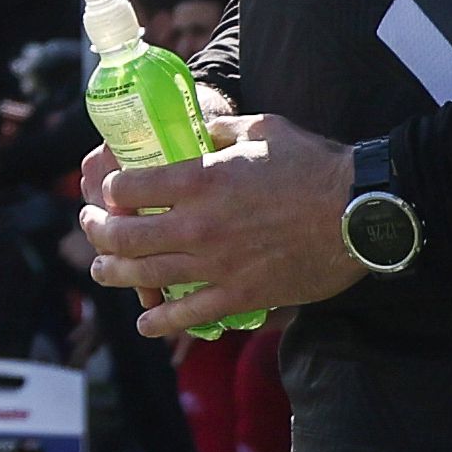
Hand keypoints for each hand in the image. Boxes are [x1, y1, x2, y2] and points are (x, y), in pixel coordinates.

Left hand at [79, 112, 366, 336]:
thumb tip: (199, 131)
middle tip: (91, 227)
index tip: (111, 190)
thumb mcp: (262, 129)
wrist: (359, 212)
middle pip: (124, 236)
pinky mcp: (239, 296)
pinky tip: (145, 322)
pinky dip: (159, 322)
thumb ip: (220, 132)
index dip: (112, 188)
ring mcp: (215, 265)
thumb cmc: (315, 165)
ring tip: (102, 269)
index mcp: (200, 179)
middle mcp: (198, 225)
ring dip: (114, 273)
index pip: (129, 187)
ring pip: (145, 276)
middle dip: (98, 231)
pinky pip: (187, 315)